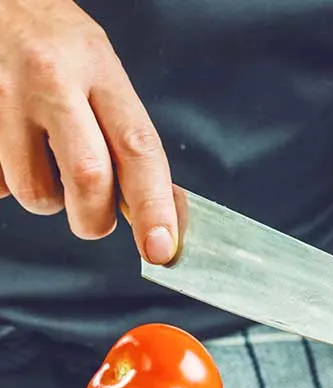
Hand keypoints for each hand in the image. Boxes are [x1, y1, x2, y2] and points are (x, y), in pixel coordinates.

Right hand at [0, 0, 176, 263]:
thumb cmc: (52, 40)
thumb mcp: (101, 69)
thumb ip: (125, 132)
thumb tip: (159, 205)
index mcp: (97, 68)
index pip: (138, 148)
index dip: (155, 205)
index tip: (162, 247)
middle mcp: (50, 81)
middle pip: (88, 178)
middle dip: (96, 219)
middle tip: (96, 219)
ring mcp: (2, 100)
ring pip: (34, 192)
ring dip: (48, 198)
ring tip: (47, 163)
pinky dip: (10, 181)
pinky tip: (13, 148)